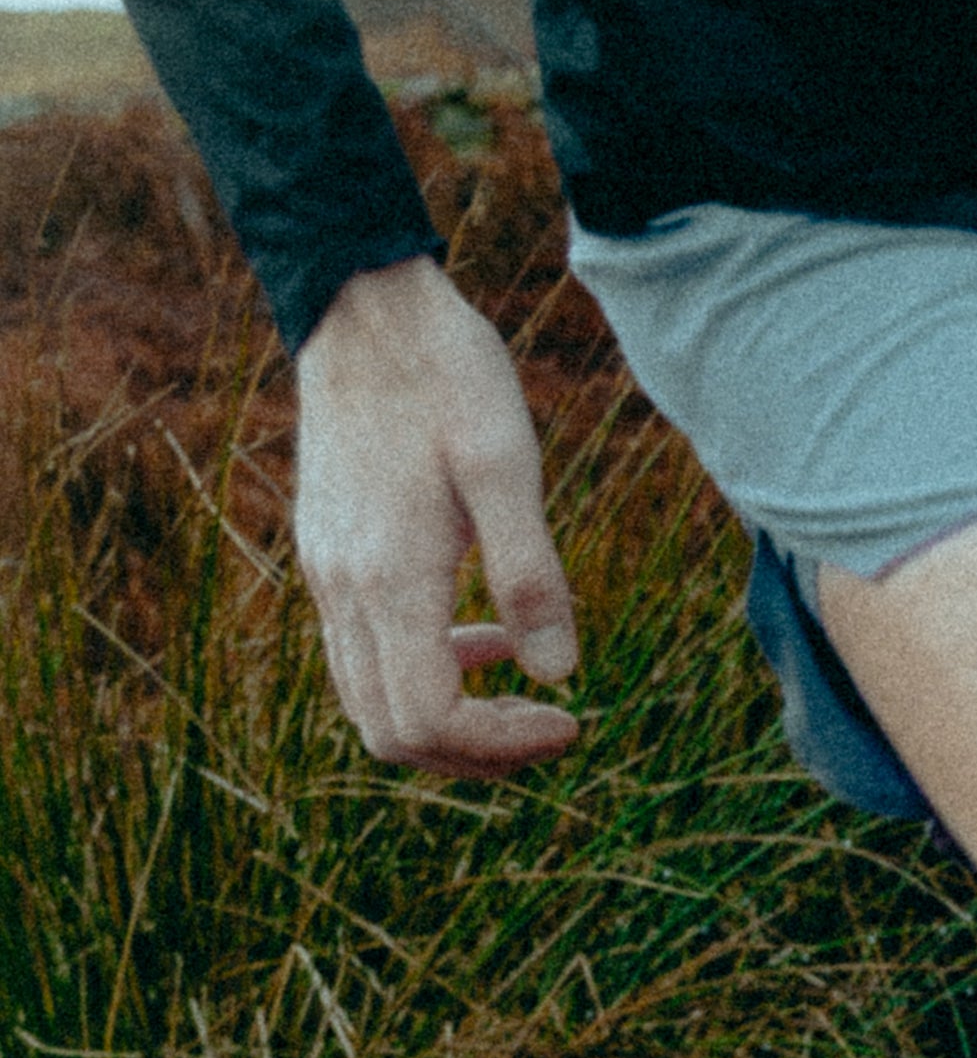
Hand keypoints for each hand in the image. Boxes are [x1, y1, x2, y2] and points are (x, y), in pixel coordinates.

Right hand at [293, 257, 579, 773]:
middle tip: (550, 725)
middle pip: (392, 734)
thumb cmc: (445, 374)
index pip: (428, 722)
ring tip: (525, 693)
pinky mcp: (328, 556)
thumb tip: (559, 674)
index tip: (569, 719)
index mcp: (388, 578)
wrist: (365, 305)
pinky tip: (484, 637)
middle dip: (476, 752)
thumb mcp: (506, 465)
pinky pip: (364, 657)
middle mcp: (343, 591)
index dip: (501, 746)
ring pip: (372, 704)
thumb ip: (531, 575)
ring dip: (450, 720)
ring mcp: (326, 575)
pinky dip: (424, 674)